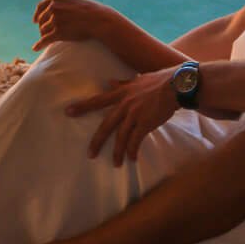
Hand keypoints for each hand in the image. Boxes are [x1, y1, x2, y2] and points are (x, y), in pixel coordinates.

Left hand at [32, 0, 111, 50]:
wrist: (98, 19)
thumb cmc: (89, 11)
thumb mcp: (73, 0)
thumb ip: (62, 3)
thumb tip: (54, 7)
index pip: (40, 7)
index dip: (37, 15)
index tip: (35, 21)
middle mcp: (53, 7)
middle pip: (41, 20)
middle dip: (42, 27)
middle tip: (44, 33)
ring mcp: (55, 20)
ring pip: (43, 30)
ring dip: (44, 36)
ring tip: (47, 40)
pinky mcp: (58, 32)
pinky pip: (44, 40)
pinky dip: (39, 45)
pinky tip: (35, 48)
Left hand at [64, 67, 178, 163]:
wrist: (175, 86)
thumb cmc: (158, 81)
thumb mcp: (137, 80)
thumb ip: (123, 84)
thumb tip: (109, 82)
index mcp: (121, 93)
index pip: (98, 100)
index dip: (82, 106)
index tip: (68, 111)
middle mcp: (125, 104)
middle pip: (106, 125)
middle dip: (97, 141)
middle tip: (90, 154)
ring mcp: (134, 114)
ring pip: (120, 137)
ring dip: (117, 152)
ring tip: (115, 163)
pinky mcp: (145, 123)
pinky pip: (135, 141)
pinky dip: (132, 151)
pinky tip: (132, 159)